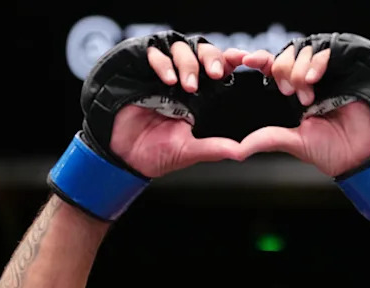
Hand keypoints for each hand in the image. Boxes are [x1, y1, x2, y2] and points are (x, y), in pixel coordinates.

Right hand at [109, 42, 246, 177]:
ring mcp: (163, 75)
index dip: (231, 61)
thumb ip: (218, 147)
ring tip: (187, 85)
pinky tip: (166, 79)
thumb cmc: (157, 153)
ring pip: (182, 48)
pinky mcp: (142, 71)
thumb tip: (245, 151)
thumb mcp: (191, 151)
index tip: (244, 59)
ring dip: (188, 63)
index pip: (221, 70)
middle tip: (215, 73)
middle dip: (212, 57)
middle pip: (204, 52)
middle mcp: (184, 81)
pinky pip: (155, 53)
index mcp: (201, 97)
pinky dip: (162, 62)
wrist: (124, 156)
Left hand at [237, 45, 369, 176]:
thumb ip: (265, 140)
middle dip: (282, 71)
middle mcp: (306, 81)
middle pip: (284, 56)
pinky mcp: (342, 70)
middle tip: (288, 93)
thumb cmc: (329, 150)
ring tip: (307, 96)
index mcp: (292, 95)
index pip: (271, 69)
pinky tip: (312, 80)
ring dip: (298, 71)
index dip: (258, 61)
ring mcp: (325, 75)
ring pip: (302, 52)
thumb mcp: (292, 143)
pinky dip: (315, 63)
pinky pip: (324, 52)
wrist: (359, 154)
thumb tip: (236, 151)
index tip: (245, 61)